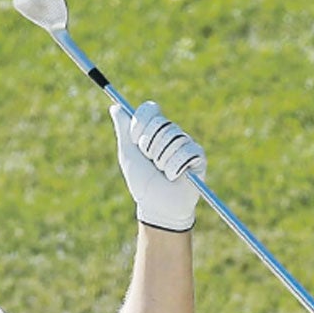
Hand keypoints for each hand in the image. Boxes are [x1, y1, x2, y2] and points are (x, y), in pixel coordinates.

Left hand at [110, 102, 205, 231]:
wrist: (158, 206)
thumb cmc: (142, 182)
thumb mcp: (128, 155)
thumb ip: (123, 130)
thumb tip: (115, 106)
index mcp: (154, 130)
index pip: (150, 110)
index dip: (140, 124)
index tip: (135, 140)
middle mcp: (171, 133)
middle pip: (160, 124)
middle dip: (149, 147)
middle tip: (150, 162)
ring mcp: (186, 143)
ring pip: (173, 138)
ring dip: (162, 160)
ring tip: (163, 172)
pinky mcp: (198, 156)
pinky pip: (187, 152)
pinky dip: (175, 168)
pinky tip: (175, 177)